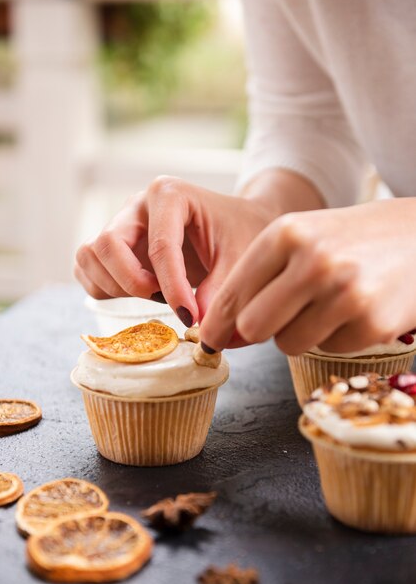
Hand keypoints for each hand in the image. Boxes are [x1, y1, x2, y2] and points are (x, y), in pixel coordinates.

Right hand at [75, 175, 276, 327]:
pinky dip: (105, 289)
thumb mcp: (240, 256)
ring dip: (116, 286)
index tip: (190, 317)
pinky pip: (87, 270)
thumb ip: (221, 289)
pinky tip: (142, 293)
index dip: (173, 288)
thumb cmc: (239, 233)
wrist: (235, 224)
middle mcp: (137, 206)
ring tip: (156, 293)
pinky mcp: (113, 247)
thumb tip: (197, 324)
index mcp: (169, 194)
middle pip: (106, 245)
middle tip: (163, 299)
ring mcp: (120, 225)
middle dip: (132, 282)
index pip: (160, 245)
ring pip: (89, 257)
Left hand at [199, 198, 415, 354]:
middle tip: (279, 318)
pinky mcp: (373, 324)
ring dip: (300, 333)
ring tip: (327, 305)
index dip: (216, 323)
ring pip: (288, 345)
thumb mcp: (304, 237)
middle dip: (259, 330)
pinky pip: (328, 350)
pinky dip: (336, 336)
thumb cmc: (352, 239)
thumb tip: (224, 329)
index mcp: (288, 233)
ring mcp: (346, 294)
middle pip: (252, 327)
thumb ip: (262, 275)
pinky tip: (355, 310)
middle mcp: (314, 261)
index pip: (232, 293)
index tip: (210, 339)